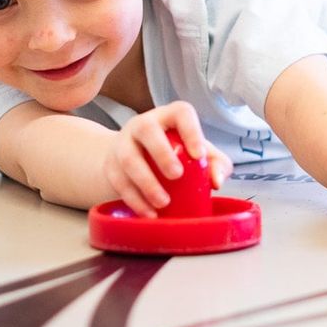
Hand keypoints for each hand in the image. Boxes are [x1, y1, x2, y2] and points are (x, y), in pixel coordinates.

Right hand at [104, 101, 231, 216]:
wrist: (134, 160)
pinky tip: (149, 213)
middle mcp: (143, 124)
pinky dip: (135, 200)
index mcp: (169, 117)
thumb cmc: (175, 153)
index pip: (180, 113)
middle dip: (161, 153)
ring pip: (128, 158)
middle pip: (146, 129)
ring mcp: (123, 143)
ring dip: (146, 182)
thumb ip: (216, 164)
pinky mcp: (110, 166)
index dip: (190, 131)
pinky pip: (119, 182)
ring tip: (163, 202)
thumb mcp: (198, 153)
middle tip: (176, 176)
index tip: (199, 154)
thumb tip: (216, 181)